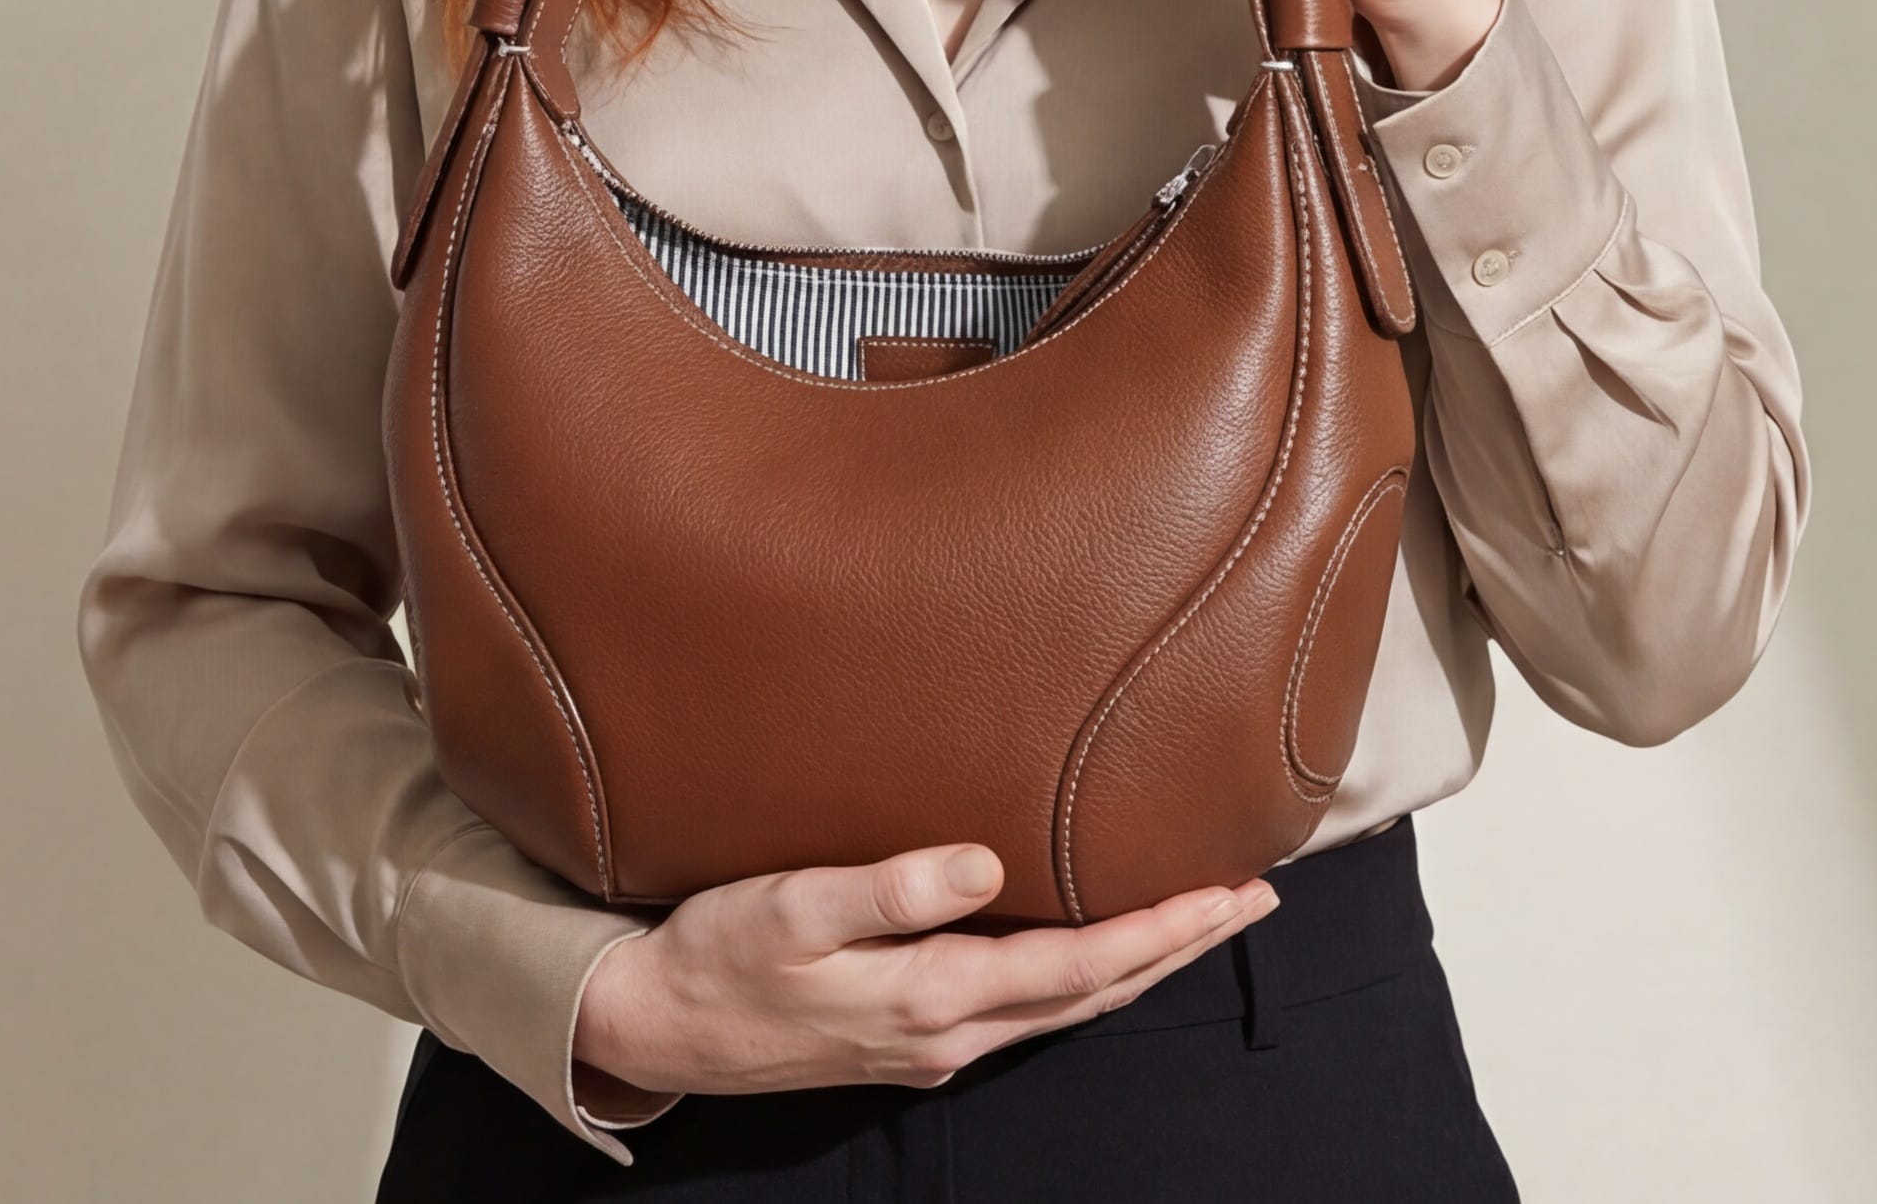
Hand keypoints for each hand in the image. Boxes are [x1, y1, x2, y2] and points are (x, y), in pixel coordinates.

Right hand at [574, 842, 1277, 1097]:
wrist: (656, 1027)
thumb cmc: (718, 954)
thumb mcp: (790, 910)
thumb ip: (889, 888)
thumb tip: (986, 863)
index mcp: (930, 996)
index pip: (1079, 966)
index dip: (1161, 929)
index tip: (1229, 893)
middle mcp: (948, 1033)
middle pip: (1094, 995)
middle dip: (1178, 947)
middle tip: (1251, 901)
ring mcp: (932, 1046)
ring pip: (1067, 1008)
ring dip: (1140, 964)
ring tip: (1196, 920)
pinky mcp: (910, 1039)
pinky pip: (1025, 1010)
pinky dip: (1083, 980)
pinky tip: (1092, 954)